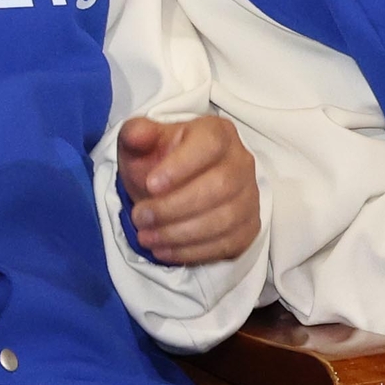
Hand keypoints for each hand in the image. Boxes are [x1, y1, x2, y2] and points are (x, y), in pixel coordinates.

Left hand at [117, 112, 258, 263]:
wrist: (169, 190)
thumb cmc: (157, 162)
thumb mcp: (140, 145)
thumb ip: (136, 135)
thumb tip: (137, 134)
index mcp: (218, 132)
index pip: (210, 144)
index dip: (182, 165)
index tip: (151, 185)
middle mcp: (241, 161)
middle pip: (220, 186)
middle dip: (174, 207)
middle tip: (140, 217)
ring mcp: (249, 196)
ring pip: (224, 219)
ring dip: (180, 233)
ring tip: (147, 236)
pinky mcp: (248, 226)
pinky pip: (228, 244)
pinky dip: (192, 251)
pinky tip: (164, 250)